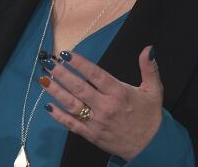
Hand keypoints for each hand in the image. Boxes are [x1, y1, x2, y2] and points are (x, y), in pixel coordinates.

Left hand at [38, 46, 162, 160]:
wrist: (150, 147)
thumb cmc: (150, 116)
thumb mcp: (154, 90)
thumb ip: (149, 69)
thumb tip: (148, 49)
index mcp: (119, 92)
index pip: (95, 74)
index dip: (79, 63)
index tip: (66, 54)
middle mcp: (105, 106)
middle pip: (79, 88)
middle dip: (62, 74)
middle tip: (48, 64)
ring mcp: (96, 121)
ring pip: (72, 105)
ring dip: (56, 92)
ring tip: (43, 80)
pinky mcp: (91, 134)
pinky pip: (72, 124)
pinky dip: (59, 116)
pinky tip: (49, 106)